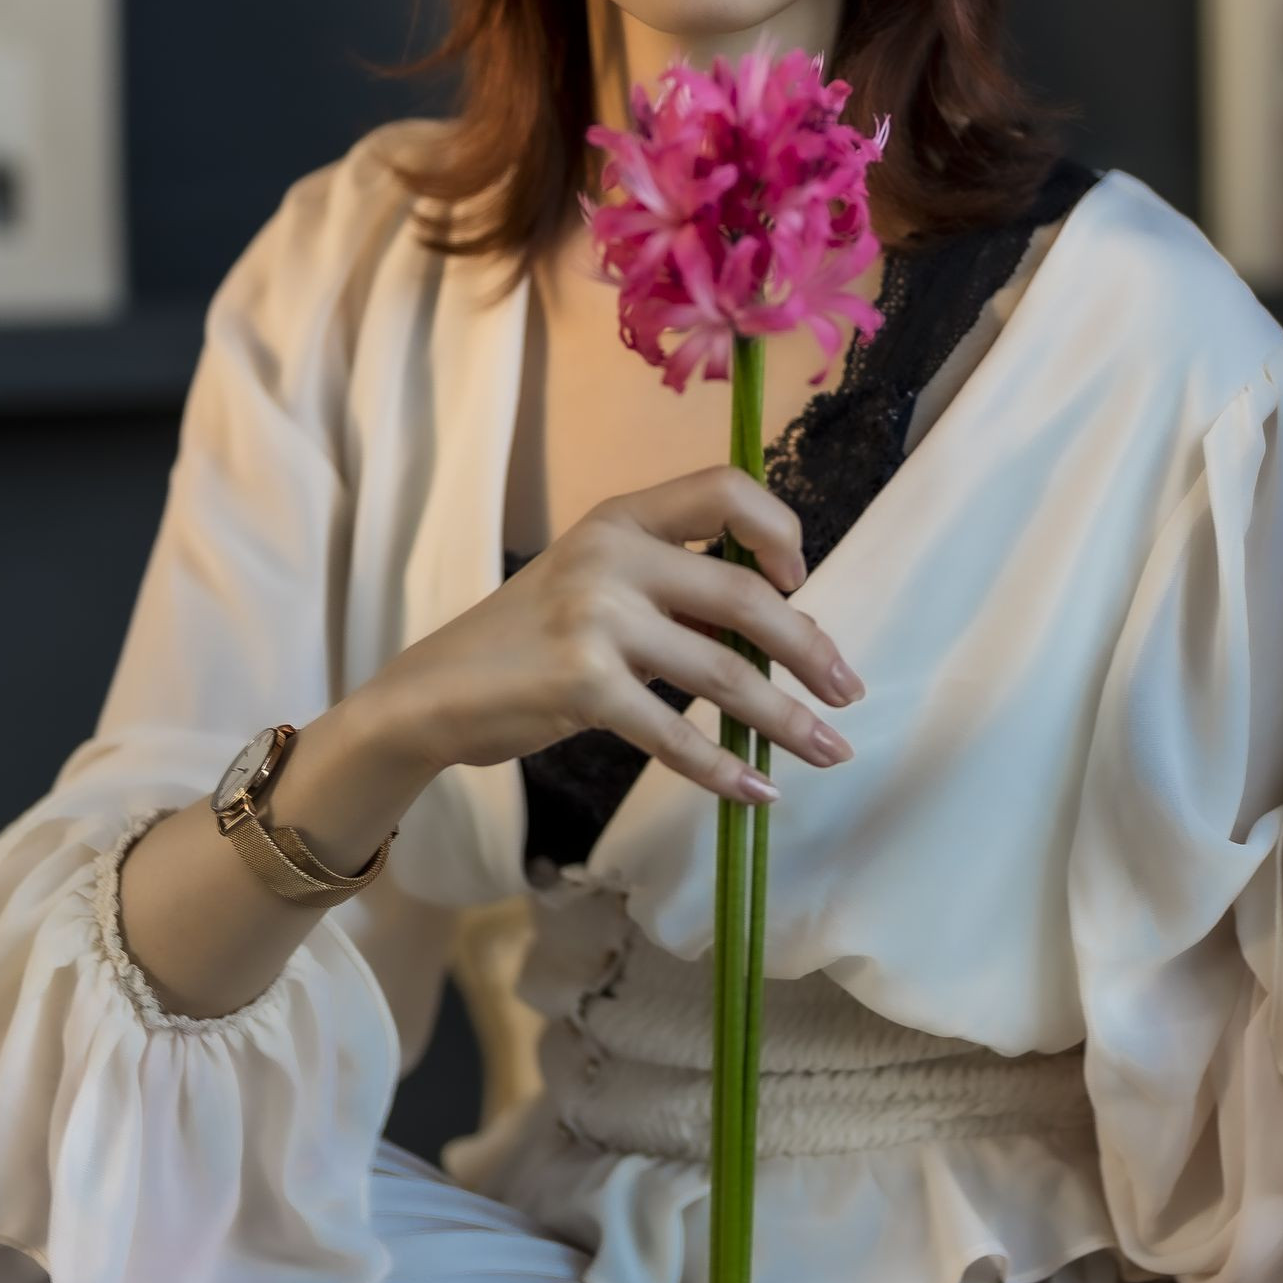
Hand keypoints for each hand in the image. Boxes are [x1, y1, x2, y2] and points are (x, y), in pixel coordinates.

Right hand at [353, 465, 865, 807]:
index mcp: (622, 516)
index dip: (780, 531)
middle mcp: (611, 554)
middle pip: (746, 595)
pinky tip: (759, 794)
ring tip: (829, 751)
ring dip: (788, 720)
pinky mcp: (581, 685)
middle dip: (812, 650)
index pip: (726, 488)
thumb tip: (791, 633)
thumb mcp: (599, 588)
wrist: (434, 692)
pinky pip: (675, 734)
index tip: (798, 585)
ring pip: (725, 672)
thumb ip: (679, 593)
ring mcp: (595, 618)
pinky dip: (725, 770)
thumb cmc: (531, 641)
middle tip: (848, 692)